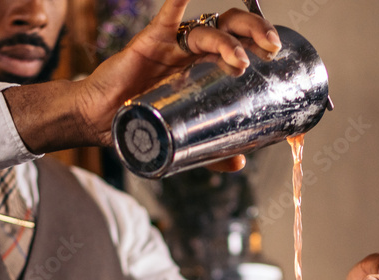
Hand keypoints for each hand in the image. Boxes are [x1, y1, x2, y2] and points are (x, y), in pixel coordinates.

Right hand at [80, 0, 280, 146]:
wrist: (101, 122)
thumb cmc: (142, 124)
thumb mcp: (182, 142)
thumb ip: (209, 152)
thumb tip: (239, 164)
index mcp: (206, 67)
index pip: (241, 43)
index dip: (260, 41)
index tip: (277, 54)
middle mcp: (193, 51)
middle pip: (232, 27)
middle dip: (255, 30)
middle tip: (270, 47)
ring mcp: (173, 45)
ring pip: (207, 29)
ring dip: (227, 39)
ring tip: (238, 60)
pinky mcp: (150, 42)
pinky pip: (166, 15)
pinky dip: (178, 1)